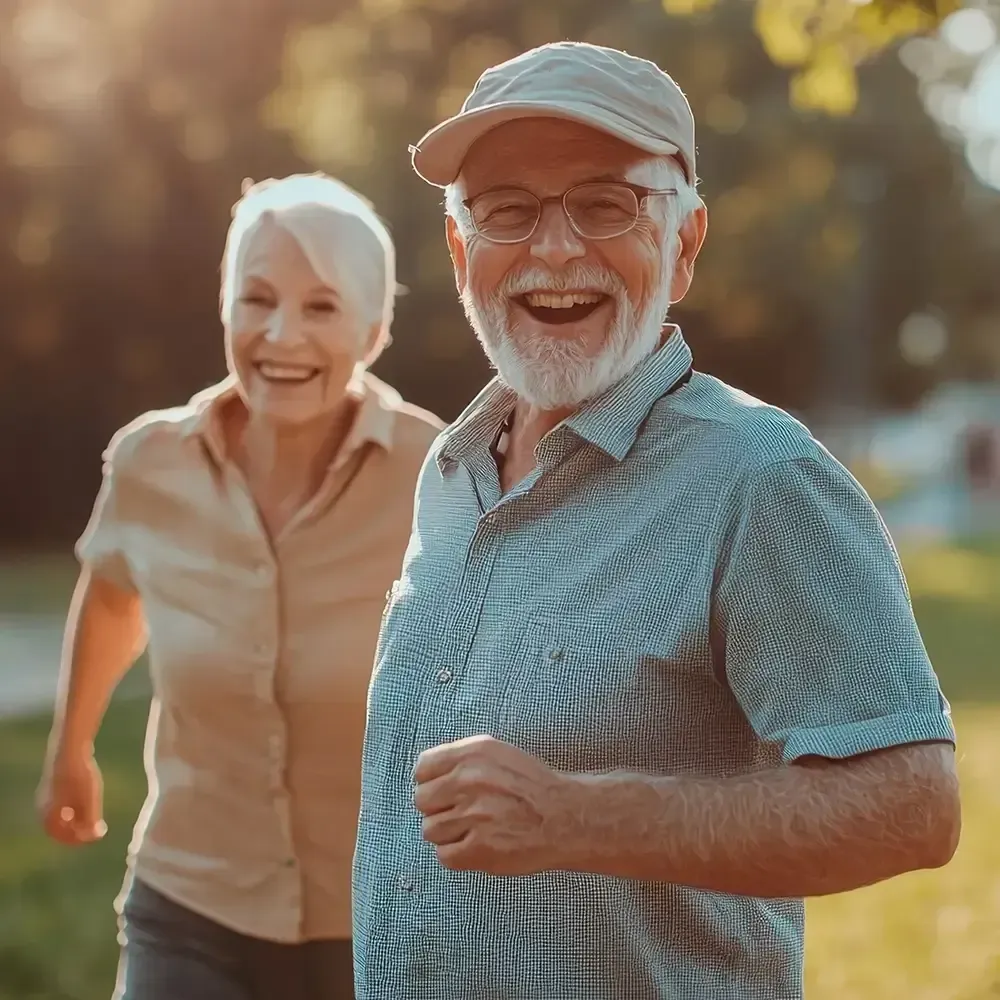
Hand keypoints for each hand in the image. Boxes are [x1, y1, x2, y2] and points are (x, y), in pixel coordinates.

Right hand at [37, 747, 106, 845]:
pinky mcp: (52, 781)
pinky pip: (61, 800)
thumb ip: (91, 821)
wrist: (70, 747)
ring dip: (75, 818)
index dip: (80, 838)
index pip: (62, 836)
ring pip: (59, 812)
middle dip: (78, 829)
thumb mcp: (89, 801)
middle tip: (96, 827)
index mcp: (49, 815)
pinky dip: (73, 806)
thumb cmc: (80, 777)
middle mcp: (43, 805)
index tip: (96, 836)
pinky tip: (86, 798)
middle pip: (59, 826)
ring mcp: (46, 792)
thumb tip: (95, 835)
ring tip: (93, 815)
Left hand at [413, 734, 575, 874]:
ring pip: (430, 830)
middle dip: (438, 808)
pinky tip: (478, 846)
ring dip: (449, 834)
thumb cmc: (534, 787)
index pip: (423, 768)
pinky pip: (445, 856)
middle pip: (422, 800)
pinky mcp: (479, 849)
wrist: (566, 818)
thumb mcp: (499, 755)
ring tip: (474, 831)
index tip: (444, 791)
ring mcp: (473, 816)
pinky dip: (458, 855)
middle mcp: (469, 781)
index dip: (431, 782)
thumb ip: (463, 760)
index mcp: (473, 753)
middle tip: (462, 813)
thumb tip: (428, 776)